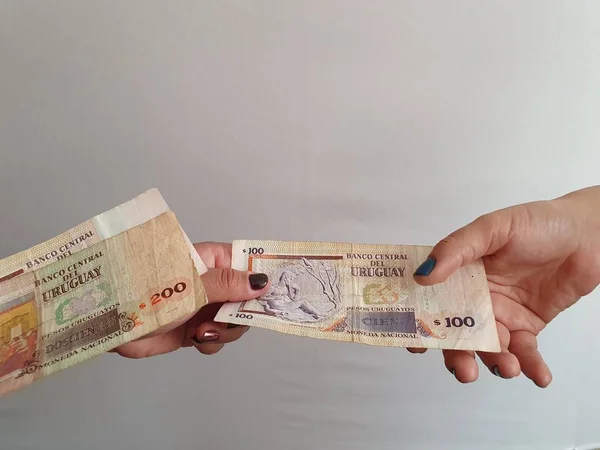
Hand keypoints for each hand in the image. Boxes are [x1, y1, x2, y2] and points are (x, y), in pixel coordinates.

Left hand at [112, 242, 269, 357]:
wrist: (112, 324)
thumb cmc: (146, 291)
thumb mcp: (192, 285)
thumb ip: (228, 284)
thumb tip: (261, 281)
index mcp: (210, 260)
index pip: (247, 262)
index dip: (263, 275)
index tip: (278, 291)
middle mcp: (210, 282)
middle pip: (246, 297)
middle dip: (242, 312)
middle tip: (230, 318)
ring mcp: (203, 306)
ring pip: (235, 321)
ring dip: (226, 330)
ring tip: (205, 331)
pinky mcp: (194, 330)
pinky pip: (218, 338)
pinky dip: (213, 343)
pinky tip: (198, 339)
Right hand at [409, 186, 599, 386]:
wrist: (588, 234)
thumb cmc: (539, 223)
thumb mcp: (493, 228)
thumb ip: (457, 249)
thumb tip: (424, 274)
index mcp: (459, 272)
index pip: (431, 300)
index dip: (419, 323)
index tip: (415, 343)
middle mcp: (475, 295)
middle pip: (457, 332)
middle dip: (457, 355)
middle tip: (464, 369)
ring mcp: (501, 313)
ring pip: (489, 346)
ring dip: (495, 363)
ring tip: (508, 368)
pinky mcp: (527, 325)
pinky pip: (524, 352)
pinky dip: (530, 367)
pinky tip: (537, 375)